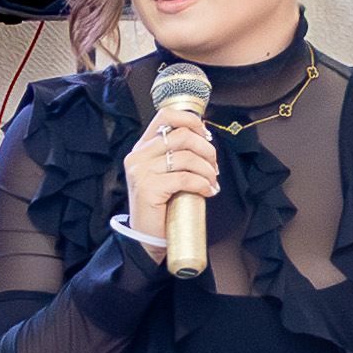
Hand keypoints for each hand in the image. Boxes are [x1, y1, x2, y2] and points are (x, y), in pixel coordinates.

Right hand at [118, 102, 215, 251]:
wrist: (146, 236)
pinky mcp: (149, 188)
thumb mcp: (164, 172)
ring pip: (186, 157)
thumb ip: (176, 153)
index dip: (191, 120)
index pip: (166, 116)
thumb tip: (203, 133)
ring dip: (207, 169)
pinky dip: (202, 184)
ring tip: (211, 181)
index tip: (205, 135)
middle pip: (182, 135)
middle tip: (213, 165)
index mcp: (142, 148)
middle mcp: (138, 156)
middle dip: (206, 149)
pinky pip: (185, 178)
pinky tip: (207, 191)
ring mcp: (141, 172)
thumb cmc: (160, 205)